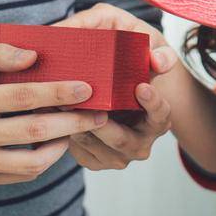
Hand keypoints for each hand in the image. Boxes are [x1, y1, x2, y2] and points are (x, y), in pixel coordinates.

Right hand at [0, 42, 108, 184]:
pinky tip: (57, 143)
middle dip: (72, 122)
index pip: (22, 97)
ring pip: (31, 162)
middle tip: (99, 113)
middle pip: (33, 131)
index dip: (57, 92)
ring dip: (62, 146)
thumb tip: (34, 56)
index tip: (87, 87)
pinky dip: (45, 161)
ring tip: (79, 129)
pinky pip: (22, 175)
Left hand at [51, 4, 178, 169]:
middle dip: (101, 123)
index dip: (152, 102)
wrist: (120, 102)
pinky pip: (81, 153)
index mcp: (158, 119)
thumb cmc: (133, 75)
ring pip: (96, 147)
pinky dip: (67, 136)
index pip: (161, 113)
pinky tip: (54, 116)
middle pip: (122, 139)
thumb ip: (158, 54)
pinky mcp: (97, 161)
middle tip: (87, 104)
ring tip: (61, 106)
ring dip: (78, 127)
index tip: (140, 87)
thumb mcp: (149, 59)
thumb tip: (157, 59)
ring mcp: (119, 156)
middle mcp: (141, 143)